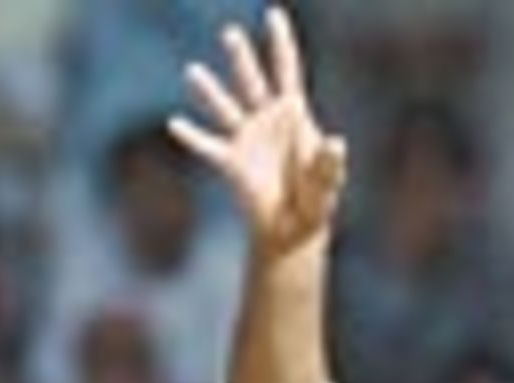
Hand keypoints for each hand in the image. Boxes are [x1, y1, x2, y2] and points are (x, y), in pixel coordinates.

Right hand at [168, 10, 346, 254]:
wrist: (292, 230)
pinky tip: (175, 124)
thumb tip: (337, 142)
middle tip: (231, 35)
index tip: (273, 14)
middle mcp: (267, 119)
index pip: (286, 71)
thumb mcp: (325, 184)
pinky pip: (209, 146)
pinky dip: (193, 137)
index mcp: (293, 115)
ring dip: (209, 91)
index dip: (281, 43)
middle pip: (252, 81)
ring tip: (192, 72)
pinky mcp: (232, 163)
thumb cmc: (314, 203)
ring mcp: (247, 138)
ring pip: (226, 107)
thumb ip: (329, 164)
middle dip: (242, 58)